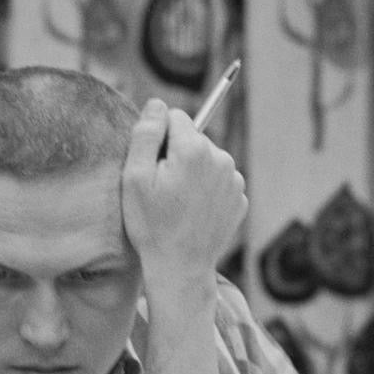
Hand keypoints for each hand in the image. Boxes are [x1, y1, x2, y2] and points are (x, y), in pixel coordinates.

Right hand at [121, 102, 246, 294]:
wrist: (180, 269)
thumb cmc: (151, 225)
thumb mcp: (134, 178)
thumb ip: (146, 134)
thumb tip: (157, 104)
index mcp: (194, 149)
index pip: (175, 117)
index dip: (158, 139)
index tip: (152, 165)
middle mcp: (221, 158)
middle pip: (193, 138)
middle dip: (177, 155)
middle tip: (163, 189)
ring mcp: (234, 179)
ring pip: (207, 159)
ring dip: (192, 172)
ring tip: (179, 203)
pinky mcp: (240, 198)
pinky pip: (218, 180)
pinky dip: (206, 190)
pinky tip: (194, 212)